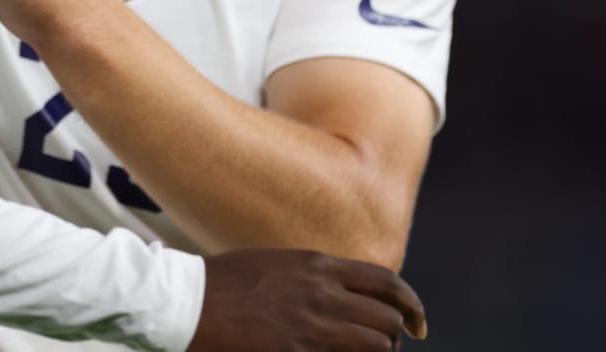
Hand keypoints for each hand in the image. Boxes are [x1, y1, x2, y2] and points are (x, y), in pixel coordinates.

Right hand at [191, 249, 426, 351]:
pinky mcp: (297, 350)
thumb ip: (313, 276)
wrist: (188, 302)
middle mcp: (322, 292)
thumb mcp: (276, 263)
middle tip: (391, 347)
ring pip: (377, 344)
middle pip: (388, 318)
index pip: (386, 281)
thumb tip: (340, 289)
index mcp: (317, 265)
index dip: (410, 304)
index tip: (417, 322)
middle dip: (396, 337)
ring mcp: (312, 324)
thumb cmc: (224, 283)